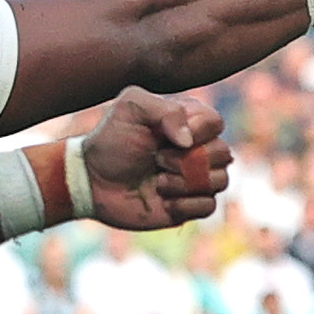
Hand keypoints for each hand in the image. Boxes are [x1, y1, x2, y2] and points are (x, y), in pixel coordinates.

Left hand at [81, 93, 228, 231]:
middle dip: (188, 160)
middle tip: (157, 159)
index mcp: (189, 121)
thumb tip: (189, 141)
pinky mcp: (190, 205)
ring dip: (185, 183)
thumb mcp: (131, 107)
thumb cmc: (111, 139)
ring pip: (220, 181)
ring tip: (158, 181)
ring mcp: (195, 178)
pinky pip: (209, 206)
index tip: (165, 137)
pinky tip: (164, 201)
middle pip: (222, 153)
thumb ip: (165, 109)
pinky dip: (186, 205)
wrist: (91, 179)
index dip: (198, 131)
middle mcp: (198, 149)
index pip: (216, 122)